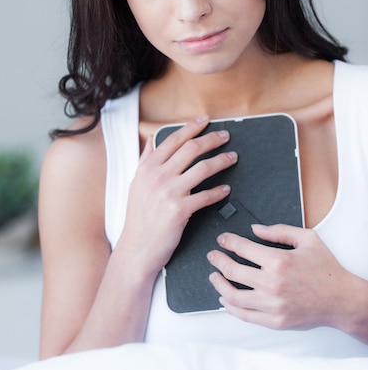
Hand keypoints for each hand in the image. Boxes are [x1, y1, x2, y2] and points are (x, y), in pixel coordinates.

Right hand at [119, 115, 237, 277]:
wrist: (137, 248)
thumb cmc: (138, 218)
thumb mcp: (136, 184)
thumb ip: (145, 160)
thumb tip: (152, 140)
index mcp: (147, 168)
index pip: (173, 139)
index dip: (191, 127)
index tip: (205, 120)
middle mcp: (157, 176)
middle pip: (191, 148)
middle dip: (212, 139)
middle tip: (225, 135)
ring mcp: (168, 192)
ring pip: (202, 168)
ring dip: (222, 160)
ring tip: (232, 157)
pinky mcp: (180, 210)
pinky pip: (206, 196)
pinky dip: (219, 191)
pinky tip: (226, 189)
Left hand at [207, 223, 351, 330]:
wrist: (341, 300)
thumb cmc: (326, 270)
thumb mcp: (307, 239)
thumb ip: (279, 231)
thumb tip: (255, 229)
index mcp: (279, 261)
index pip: (242, 248)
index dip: (228, 241)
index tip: (223, 240)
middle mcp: (272, 284)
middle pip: (232, 271)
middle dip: (218, 260)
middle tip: (213, 256)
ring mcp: (272, 305)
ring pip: (233, 296)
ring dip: (218, 285)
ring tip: (214, 277)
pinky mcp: (275, 321)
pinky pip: (245, 316)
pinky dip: (230, 307)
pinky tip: (225, 300)